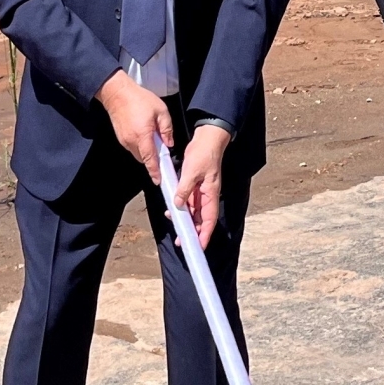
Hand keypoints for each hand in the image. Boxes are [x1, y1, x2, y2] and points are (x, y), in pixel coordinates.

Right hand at [96, 70, 173, 183]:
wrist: (117, 93)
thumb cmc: (140, 99)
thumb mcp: (161, 111)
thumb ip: (167, 129)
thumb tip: (169, 143)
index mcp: (143, 136)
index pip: (150, 159)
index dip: (155, 171)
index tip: (159, 181)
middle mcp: (131, 142)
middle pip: (144, 159)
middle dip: (153, 161)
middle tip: (163, 156)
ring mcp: (124, 141)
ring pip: (138, 154)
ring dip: (147, 153)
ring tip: (155, 142)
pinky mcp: (120, 138)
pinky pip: (132, 148)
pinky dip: (140, 147)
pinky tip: (146, 137)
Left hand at [173, 124, 230, 249]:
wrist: (206, 138)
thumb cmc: (204, 154)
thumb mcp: (192, 172)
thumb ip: (184, 190)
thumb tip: (177, 205)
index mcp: (211, 194)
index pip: (209, 220)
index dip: (205, 234)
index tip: (199, 246)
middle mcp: (207, 195)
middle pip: (201, 219)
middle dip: (193, 231)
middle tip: (182, 241)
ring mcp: (201, 190)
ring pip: (194, 211)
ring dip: (185, 219)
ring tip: (175, 227)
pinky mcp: (194, 185)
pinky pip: (188, 200)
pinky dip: (181, 206)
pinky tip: (172, 209)